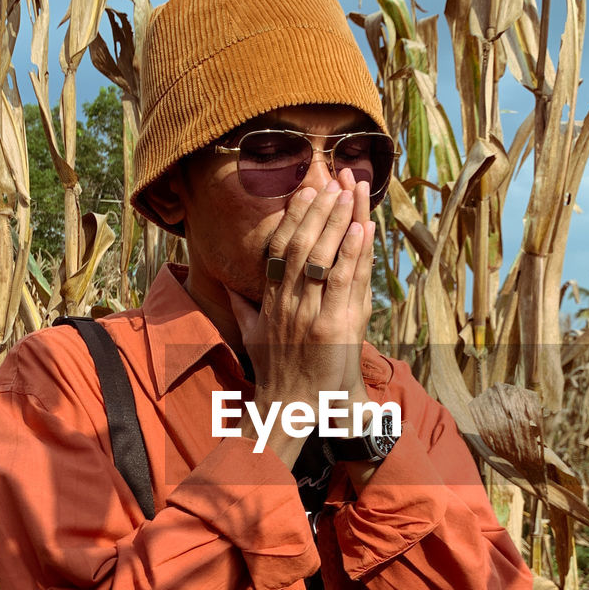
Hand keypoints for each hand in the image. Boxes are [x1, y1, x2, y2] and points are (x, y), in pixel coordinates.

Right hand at [227, 169, 374, 465]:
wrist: (289, 408)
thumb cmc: (275, 374)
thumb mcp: (253, 337)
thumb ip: (243, 306)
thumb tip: (225, 283)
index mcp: (272, 300)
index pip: (280, 248)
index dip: (294, 216)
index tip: (305, 190)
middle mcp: (289, 302)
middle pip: (302, 244)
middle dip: (319, 210)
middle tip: (332, 180)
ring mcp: (311, 314)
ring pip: (324, 258)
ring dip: (339, 222)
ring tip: (351, 193)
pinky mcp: (334, 328)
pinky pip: (344, 283)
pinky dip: (355, 255)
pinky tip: (363, 230)